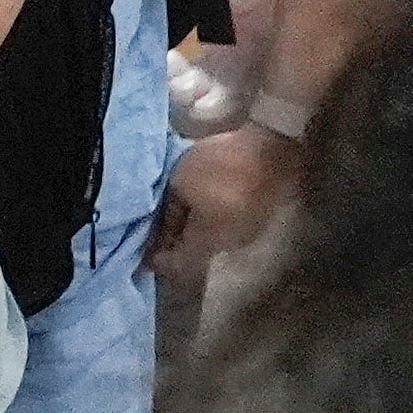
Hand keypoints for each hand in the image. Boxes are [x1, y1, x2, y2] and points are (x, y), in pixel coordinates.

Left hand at [146, 123, 300, 280]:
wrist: (270, 150)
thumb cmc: (218, 167)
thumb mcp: (180, 185)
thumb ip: (168, 214)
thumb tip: (161, 234)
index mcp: (208, 242)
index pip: (178, 262)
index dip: (158, 260)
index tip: (142, 257)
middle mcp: (230, 245)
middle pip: (197, 252)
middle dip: (176, 244)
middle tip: (157, 233)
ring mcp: (249, 233)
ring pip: (213, 239)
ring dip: (195, 232)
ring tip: (178, 216)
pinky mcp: (259, 218)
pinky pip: (227, 227)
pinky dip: (211, 221)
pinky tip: (203, 206)